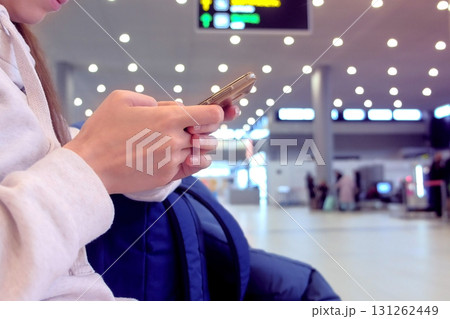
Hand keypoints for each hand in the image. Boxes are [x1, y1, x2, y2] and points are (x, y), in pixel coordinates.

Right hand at [64, 91, 223, 193]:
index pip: (212, 115)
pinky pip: (193, 168)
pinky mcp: (167, 177)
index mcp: (168, 118)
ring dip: (198, 145)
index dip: (216, 112)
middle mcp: (175, 141)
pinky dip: (193, 160)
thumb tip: (166, 108)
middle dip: (205, 129)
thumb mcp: (122, 99)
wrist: (89, 167)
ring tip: (182, 142)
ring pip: (203, 152)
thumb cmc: (102, 131)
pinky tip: (182, 155)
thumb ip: (151, 100)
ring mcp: (172, 161)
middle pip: (210, 135)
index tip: (210, 113)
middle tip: (192, 128)